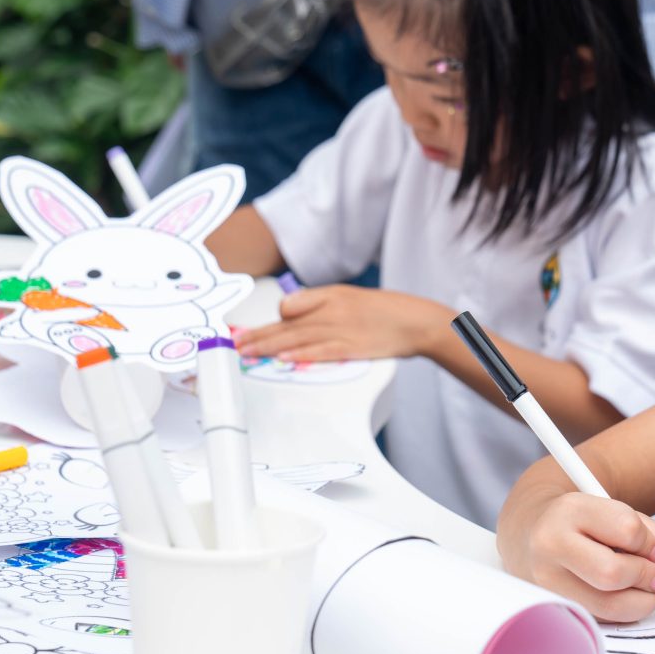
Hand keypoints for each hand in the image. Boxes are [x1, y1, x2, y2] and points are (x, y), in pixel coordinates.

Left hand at [232, 284, 451, 362]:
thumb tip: (302, 318)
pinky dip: (299, 355)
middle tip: (236, 344)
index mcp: (333, 294)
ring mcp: (341, 328)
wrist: (418, 321)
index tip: (254, 331)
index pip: (292, 304)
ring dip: (268, 347)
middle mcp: (332, 309)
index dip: (273, 320)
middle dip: (258, 335)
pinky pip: (319, 351)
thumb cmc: (389, 312)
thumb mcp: (355, 299)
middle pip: (287, 324)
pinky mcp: (351, 347)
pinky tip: (282, 359)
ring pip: (296, 338)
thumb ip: (328, 306)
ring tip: (247, 354)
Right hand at [505, 491, 654, 621]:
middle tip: (653, 574)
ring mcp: (545, 580)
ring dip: (640, 600)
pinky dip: (622, 611)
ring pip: (608, 605)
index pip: (627, 530)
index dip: (650, 544)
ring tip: (640, 585)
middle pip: (614, 573)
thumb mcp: (622, 514)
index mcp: (572, 509)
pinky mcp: (550, 606)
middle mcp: (550, 544)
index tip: (648, 546)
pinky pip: (601, 619)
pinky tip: (618, 595)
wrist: (530, 531)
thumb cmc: (585, 524)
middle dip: (646, 577)